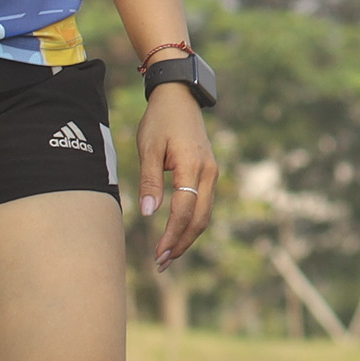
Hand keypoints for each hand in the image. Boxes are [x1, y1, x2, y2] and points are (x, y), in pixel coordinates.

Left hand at [133, 81, 216, 267]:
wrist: (180, 97)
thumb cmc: (160, 120)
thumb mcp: (149, 148)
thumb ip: (149, 180)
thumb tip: (147, 213)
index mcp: (193, 166)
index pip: (184, 210)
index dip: (171, 235)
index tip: (158, 254)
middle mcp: (209, 173)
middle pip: (200, 219)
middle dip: (182, 243)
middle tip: (161, 263)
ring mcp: (212, 173)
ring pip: (204, 215)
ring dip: (187, 236)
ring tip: (168, 254)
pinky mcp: (209, 173)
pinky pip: (203, 205)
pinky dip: (192, 223)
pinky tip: (177, 233)